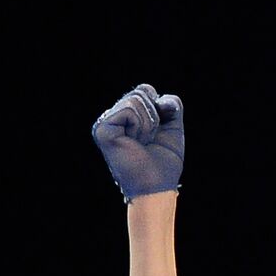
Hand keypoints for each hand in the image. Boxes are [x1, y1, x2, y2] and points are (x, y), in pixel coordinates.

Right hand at [91, 83, 184, 201]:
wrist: (157, 185)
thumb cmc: (163, 163)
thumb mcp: (172, 128)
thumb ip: (172, 106)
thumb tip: (163, 99)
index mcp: (126, 117)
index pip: (145, 90)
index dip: (159, 108)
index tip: (155, 134)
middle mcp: (113, 118)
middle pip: (141, 91)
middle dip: (154, 117)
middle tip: (147, 141)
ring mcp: (106, 123)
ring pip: (136, 99)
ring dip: (147, 124)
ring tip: (140, 143)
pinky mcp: (103, 129)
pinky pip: (129, 108)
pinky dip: (139, 125)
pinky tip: (133, 142)